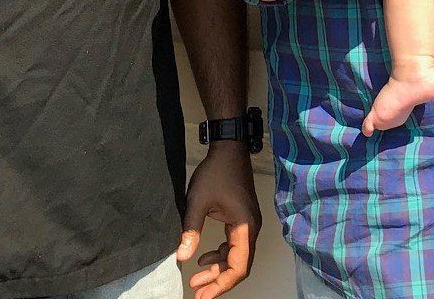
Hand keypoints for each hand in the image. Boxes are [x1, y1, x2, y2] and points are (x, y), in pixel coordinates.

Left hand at [177, 142, 261, 298]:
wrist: (228, 149)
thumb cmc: (216, 172)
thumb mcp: (198, 202)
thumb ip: (191, 231)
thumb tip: (182, 257)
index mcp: (245, 227)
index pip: (238, 267)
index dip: (221, 285)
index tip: (203, 296)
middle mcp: (251, 229)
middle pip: (239, 265)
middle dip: (218, 281)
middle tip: (197, 292)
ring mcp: (248, 224)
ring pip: (236, 257)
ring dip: (218, 269)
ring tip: (196, 278)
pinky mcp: (242, 220)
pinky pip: (235, 246)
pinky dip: (220, 255)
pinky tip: (204, 257)